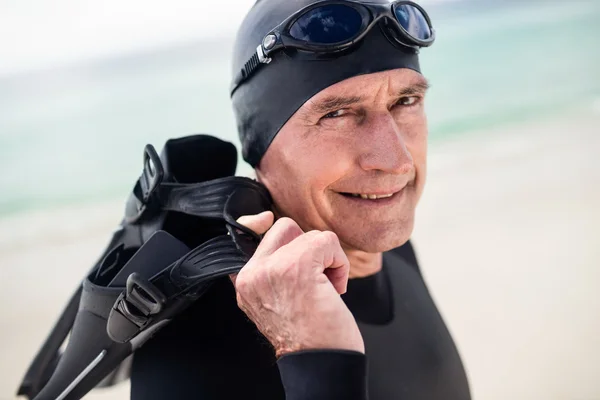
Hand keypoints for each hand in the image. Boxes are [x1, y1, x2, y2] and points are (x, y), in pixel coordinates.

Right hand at [230, 211, 363, 356]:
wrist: (320, 363)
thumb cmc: (308, 335)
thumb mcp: (276, 299)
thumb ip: (271, 266)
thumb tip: (267, 222)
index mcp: (245, 280)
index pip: (249, 230)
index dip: (264, 223)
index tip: (272, 227)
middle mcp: (252, 274)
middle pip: (283, 226)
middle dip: (307, 248)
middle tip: (313, 279)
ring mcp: (272, 269)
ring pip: (308, 235)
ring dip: (327, 260)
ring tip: (323, 289)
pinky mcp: (296, 267)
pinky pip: (326, 241)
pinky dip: (339, 263)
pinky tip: (334, 289)